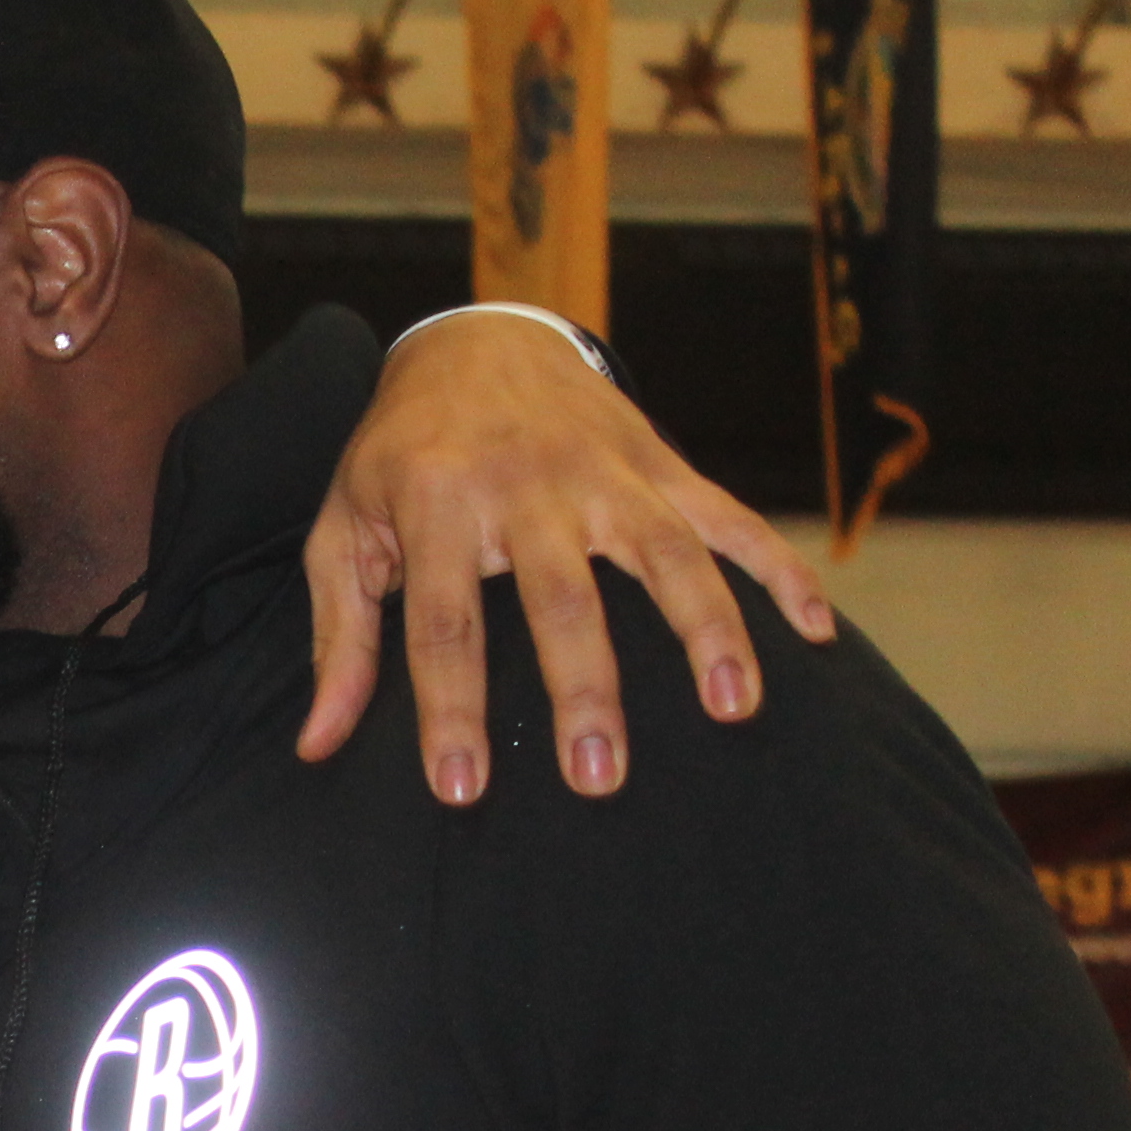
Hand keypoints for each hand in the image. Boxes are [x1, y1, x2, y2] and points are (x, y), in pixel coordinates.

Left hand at [302, 308, 837, 807]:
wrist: (474, 340)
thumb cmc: (396, 455)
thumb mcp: (342, 532)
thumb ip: (339, 639)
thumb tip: (315, 744)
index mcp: (436, 503)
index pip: (444, 625)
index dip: (452, 712)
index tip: (464, 790)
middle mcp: (526, 485)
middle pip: (562, 599)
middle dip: (585, 690)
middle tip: (600, 778)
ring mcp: (605, 472)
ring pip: (667, 553)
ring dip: (707, 630)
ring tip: (733, 708)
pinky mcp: (662, 463)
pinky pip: (732, 517)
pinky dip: (780, 570)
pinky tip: (815, 632)